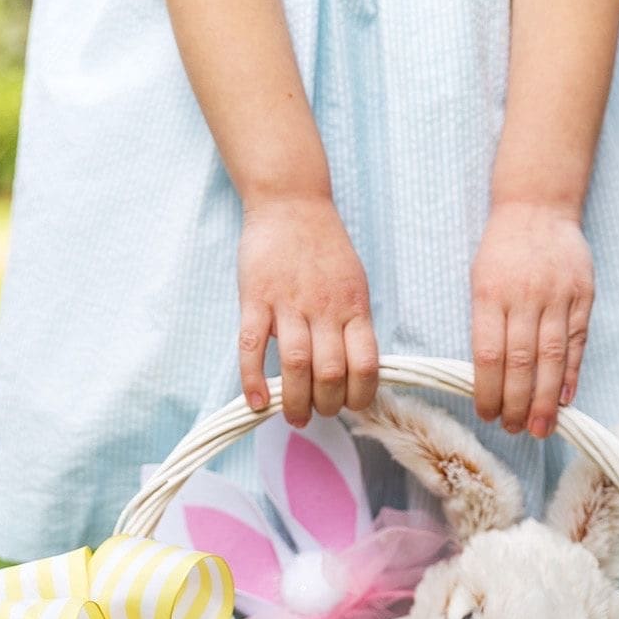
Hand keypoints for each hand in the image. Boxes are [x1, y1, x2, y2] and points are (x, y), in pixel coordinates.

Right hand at [238, 195, 378, 425]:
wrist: (291, 202)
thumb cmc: (324, 249)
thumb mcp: (354, 285)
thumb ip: (354, 326)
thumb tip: (356, 374)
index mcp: (354, 307)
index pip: (367, 365)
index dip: (361, 396)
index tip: (352, 407)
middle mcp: (325, 307)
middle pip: (331, 372)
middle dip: (327, 405)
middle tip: (318, 414)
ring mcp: (288, 303)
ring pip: (296, 365)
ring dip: (295, 401)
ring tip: (293, 416)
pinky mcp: (255, 298)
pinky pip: (252, 346)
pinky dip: (253, 379)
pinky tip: (257, 401)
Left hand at [471, 203, 593, 436]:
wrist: (538, 207)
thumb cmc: (503, 252)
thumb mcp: (480, 282)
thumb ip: (486, 327)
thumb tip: (490, 380)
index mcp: (490, 294)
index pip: (488, 354)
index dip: (488, 390)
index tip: (487, 415)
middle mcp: (525, 296)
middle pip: (522, 361)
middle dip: (518, 403)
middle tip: (516, 431)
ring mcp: (557, 295)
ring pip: (552, 357)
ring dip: (545, 399)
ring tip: (540, 428)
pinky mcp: (583, 295)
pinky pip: (577, 342)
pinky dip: (570, 374)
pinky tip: (564, 399)